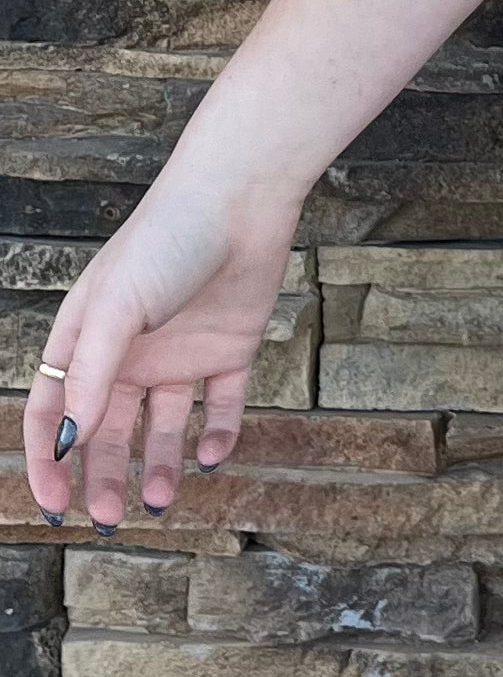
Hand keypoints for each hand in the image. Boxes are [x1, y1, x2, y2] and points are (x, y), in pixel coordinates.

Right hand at [23, 174, 302, 526]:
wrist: (242, 196)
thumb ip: (92, 377)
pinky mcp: (231, 348)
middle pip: (107, 431)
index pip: (53, 411)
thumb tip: (68, 442)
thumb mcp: (116, 309)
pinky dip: (219, 436)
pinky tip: (213, 456)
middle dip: (103, 477)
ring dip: (158, 466)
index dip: (47, 460)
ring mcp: (182, 351)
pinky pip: (222, 406)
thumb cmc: (167, 238)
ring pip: (163, 427)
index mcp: (89, 339)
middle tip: (109, 518)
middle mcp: (132, 351)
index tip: (55, 507)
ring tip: (159, 499)